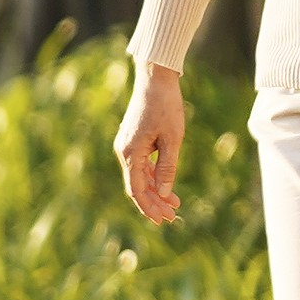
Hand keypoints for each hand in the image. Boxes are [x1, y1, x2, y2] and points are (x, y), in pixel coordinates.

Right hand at [114, 61, 185, 224]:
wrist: (155, 79)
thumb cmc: (166, 107)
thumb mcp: (172, 139)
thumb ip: (167, 167)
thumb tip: (164, 192)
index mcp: (130, 154)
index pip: (137, 190)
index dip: (149, 208)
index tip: (162, 220)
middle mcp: (124, 152)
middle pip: (138, 186)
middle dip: (154, 203)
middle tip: (172, 217)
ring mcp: (127, 145)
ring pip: (140, 176)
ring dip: (156, 191)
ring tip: (174, 204)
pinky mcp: (134, 140)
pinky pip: (142, 164)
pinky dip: (154, 176)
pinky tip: (166, 185)